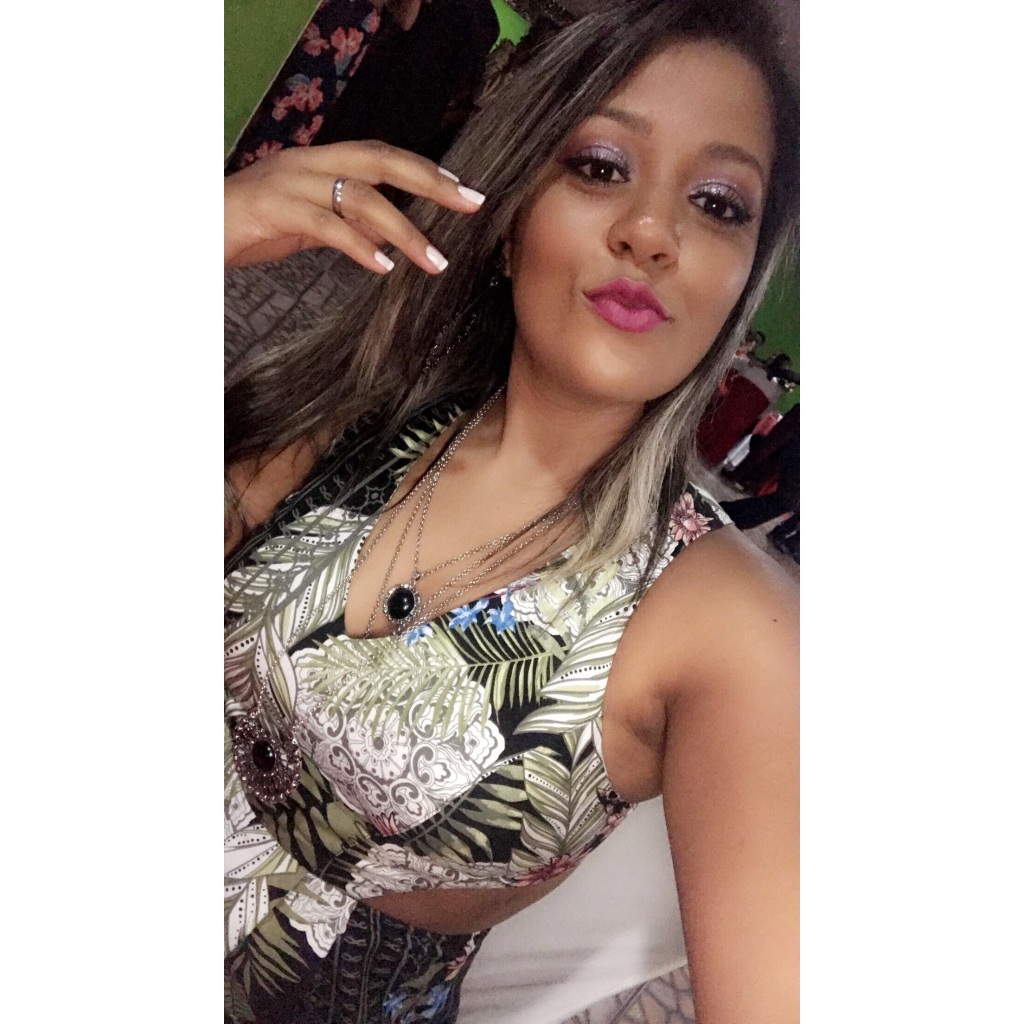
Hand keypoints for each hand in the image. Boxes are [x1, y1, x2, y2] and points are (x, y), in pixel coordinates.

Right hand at [224, 140, 485, 272]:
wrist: (192, 230)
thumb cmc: (248, 228)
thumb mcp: (307, 226)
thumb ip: (345, 224)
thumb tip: (388, 238)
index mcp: (319, 162)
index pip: (381, 156)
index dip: (423, 170)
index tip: (462, 191)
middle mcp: (308, 162)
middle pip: (380, 161)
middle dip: (430, 182)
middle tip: (470, 204)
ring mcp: (290, 182)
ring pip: (360, 196)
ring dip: (404, 229)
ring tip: (434, 261)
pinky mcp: (273, 208)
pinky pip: (325, 224)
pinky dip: (358, 245)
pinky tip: (384, 266)